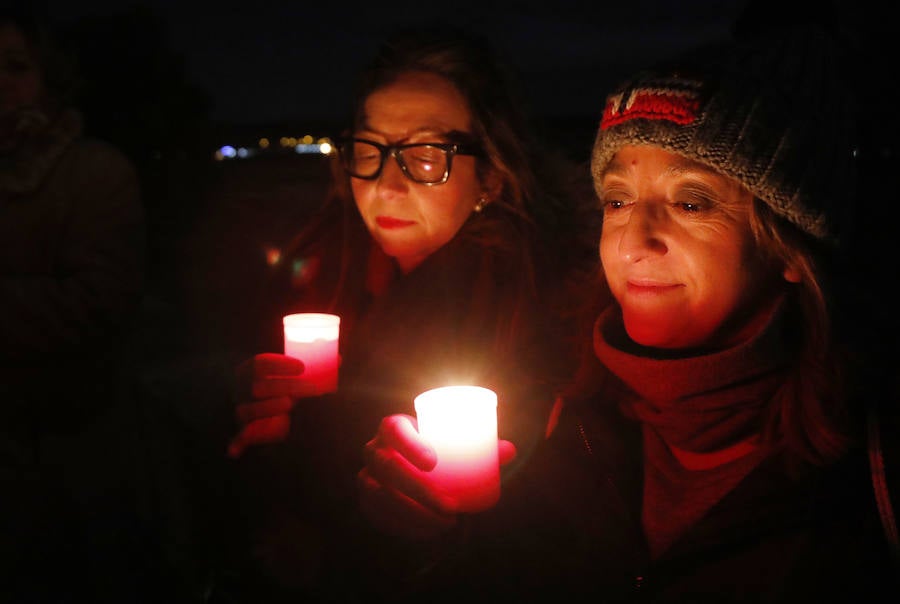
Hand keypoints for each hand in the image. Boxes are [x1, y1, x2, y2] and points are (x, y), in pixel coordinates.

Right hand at [227, 352, 318, 457]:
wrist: (260, 410)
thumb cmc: (281, 388)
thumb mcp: (291, 377)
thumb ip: (311, 369)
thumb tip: (339, 360)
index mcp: (250, 371)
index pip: (259, 363)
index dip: (280, 364)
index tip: (302, 367)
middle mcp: (242, 390)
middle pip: (259, 386)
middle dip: (286, 386)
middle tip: (311, 388)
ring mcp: (241, 411)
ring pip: (249, 409)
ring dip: (269, 407)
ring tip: (289, 404)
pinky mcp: (244, 431)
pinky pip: (240, 436)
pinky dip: (238, 443)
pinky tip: (236, 450)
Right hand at [357, 413, 516, 538]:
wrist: (407, 465)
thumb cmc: (436, 450)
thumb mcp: (455, 444)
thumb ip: (483, 446)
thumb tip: (509, 451)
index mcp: (393, 426)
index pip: (394, 429)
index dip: (410, 445)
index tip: (434, 463)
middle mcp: (374, 448)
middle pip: (387, 467)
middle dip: (418, 490)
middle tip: (451, 507)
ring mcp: (366, 475)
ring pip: (378, 494)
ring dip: (412, 513)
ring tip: (445, 523)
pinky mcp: (366, 500)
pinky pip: (375, 515)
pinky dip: (401, 527)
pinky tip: (426, 533)